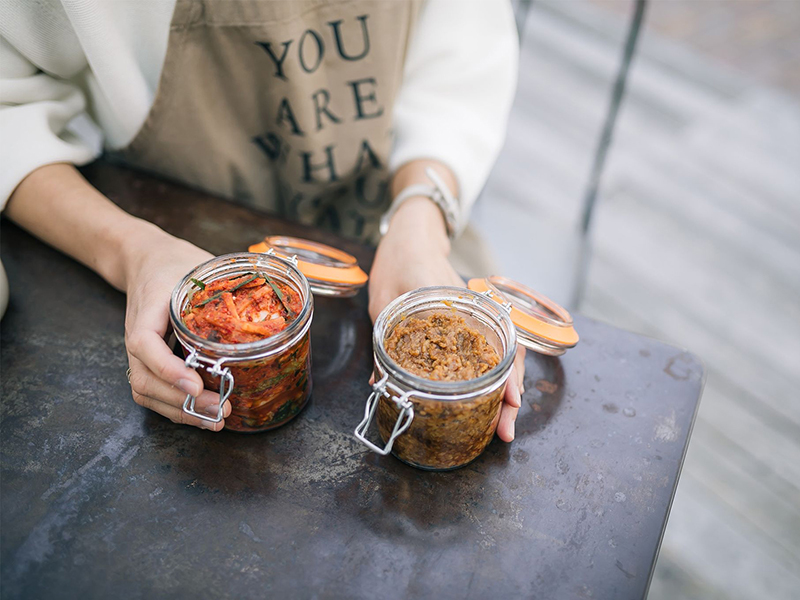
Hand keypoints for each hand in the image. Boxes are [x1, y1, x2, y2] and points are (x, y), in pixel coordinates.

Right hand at [5, 164, 230, 429]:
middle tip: (220, 410)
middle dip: (181, 402)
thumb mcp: (198, 265)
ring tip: (215, 420)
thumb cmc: (176, 263)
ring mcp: (141, 352)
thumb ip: (228, 281)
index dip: (168, 369)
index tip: (195, 385)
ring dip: (180, 412)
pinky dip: (176, 408)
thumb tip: (274, 294)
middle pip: (145, 380)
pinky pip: (154, 391)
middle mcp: (138, 336)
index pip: (145, 344)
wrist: (146, 257)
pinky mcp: (150, 361)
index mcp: (148, 310)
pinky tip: (204, 416)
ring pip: (147, 392)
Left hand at [368, 195, 524, 441]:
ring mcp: (478, 320)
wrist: (411, 239)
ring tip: (502, 425)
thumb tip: (379, 384)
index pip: (496, 341)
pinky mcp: (472, 327)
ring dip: (506, 392)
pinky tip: (491, 402)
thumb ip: (384, 343)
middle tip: (505, 431)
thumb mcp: (384, 302)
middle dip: (511, 396)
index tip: (510, 399)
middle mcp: (478, 313)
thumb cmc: (397, 264)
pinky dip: (496, 379)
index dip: (506, 373)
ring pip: (504, 358)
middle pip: (508, 356)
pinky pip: (491, 354)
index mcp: (460, 304)